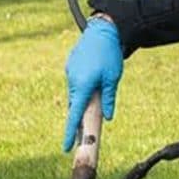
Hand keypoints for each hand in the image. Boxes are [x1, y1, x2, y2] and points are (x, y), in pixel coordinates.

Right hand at [63, 16, 122, 151]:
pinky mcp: (71, 66)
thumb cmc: (109, 55)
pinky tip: (94, 75)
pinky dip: (83, 86)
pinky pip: (76, 82)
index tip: (66, 147)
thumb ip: (108, 99)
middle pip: (75, 105)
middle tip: (89, 121)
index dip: (71, 133)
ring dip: (84, 98)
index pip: (75, 115)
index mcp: (82, 86)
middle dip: (81, 114)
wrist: (102, 30)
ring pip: (76, 93)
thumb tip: (106, 117)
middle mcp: (73, 81)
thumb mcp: (112, 79)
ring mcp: (70, 72)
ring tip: (98, 87)